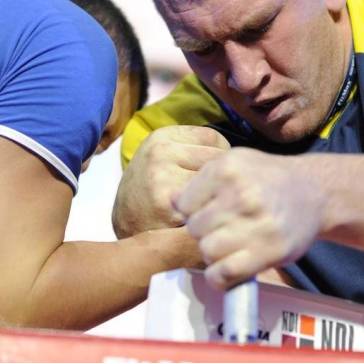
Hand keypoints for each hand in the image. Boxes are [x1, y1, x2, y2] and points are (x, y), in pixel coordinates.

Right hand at [112, 126, 230, 238]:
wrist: (126, 225)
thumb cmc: (153, 190)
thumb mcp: (164, 157)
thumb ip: (193, 149)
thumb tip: (237, 154)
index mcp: (162, 137)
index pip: (214, 138)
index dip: (218, 158)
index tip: (209, 174)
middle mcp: (160, 153)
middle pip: (218, 160)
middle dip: (219, 178)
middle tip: (209, 193)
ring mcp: (163, 178)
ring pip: (216, 183)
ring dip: (216, 196)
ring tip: (203, 205)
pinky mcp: (169, 206)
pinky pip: (208, 205)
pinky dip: (210, 214)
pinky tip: (198, 219)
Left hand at [174, 148, 323, 288]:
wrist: (316, 192)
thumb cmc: (269, 179)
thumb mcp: (236, 163)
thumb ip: (202, 180)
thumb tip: (171, 201)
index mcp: (228, 168)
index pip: (183, 204)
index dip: (193, 212)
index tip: (209, 212)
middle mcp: (242, 194)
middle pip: (195, 229)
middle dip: (205, 232)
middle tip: (224, 229)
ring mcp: (257, 224)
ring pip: (207, 251)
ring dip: (215, 254)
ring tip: (231, 245)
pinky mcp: (269, 251)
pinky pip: (225, 273)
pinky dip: (220, 277)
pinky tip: (228, 269)